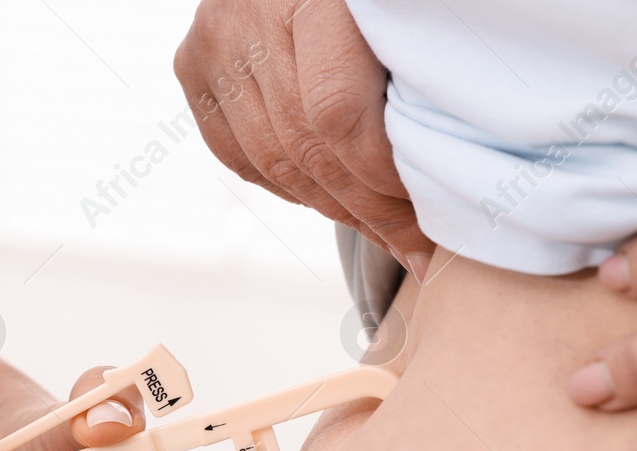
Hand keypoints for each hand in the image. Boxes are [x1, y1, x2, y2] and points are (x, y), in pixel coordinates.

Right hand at [174, 0, 434, 276]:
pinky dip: (287, 186)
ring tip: (384, 229)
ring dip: (333, 207)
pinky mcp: (192, 62)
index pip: (333, 115)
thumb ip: (418, 71)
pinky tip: (331, 198)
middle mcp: (249, 10)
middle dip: (366, 208)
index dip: (381, 181)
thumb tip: (444, 180)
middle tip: (415, 242)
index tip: (429, 217)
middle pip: (302, 146)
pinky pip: (239, 154)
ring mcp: (212, 38)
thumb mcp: (403, 15)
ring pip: (271, 159)